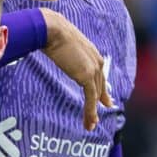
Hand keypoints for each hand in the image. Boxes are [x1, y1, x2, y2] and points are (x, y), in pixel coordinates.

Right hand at [40, 8, 112, 130]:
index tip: (104, 101)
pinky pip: (91, 98)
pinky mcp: (87, 76)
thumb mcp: (63, 44)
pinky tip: (88, 122)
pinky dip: (90, 111)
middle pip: (99, 87)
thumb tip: (54, 49)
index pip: (99, 76)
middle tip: (96, 118)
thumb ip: (65, 52)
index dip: (102, 90)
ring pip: (96, 96)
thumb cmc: (52, 33)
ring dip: (92, 113)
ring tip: (90, 126)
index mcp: (92, 54)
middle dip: (99, 104)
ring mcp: (94, 69)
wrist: (53, 30)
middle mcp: (97, 62)